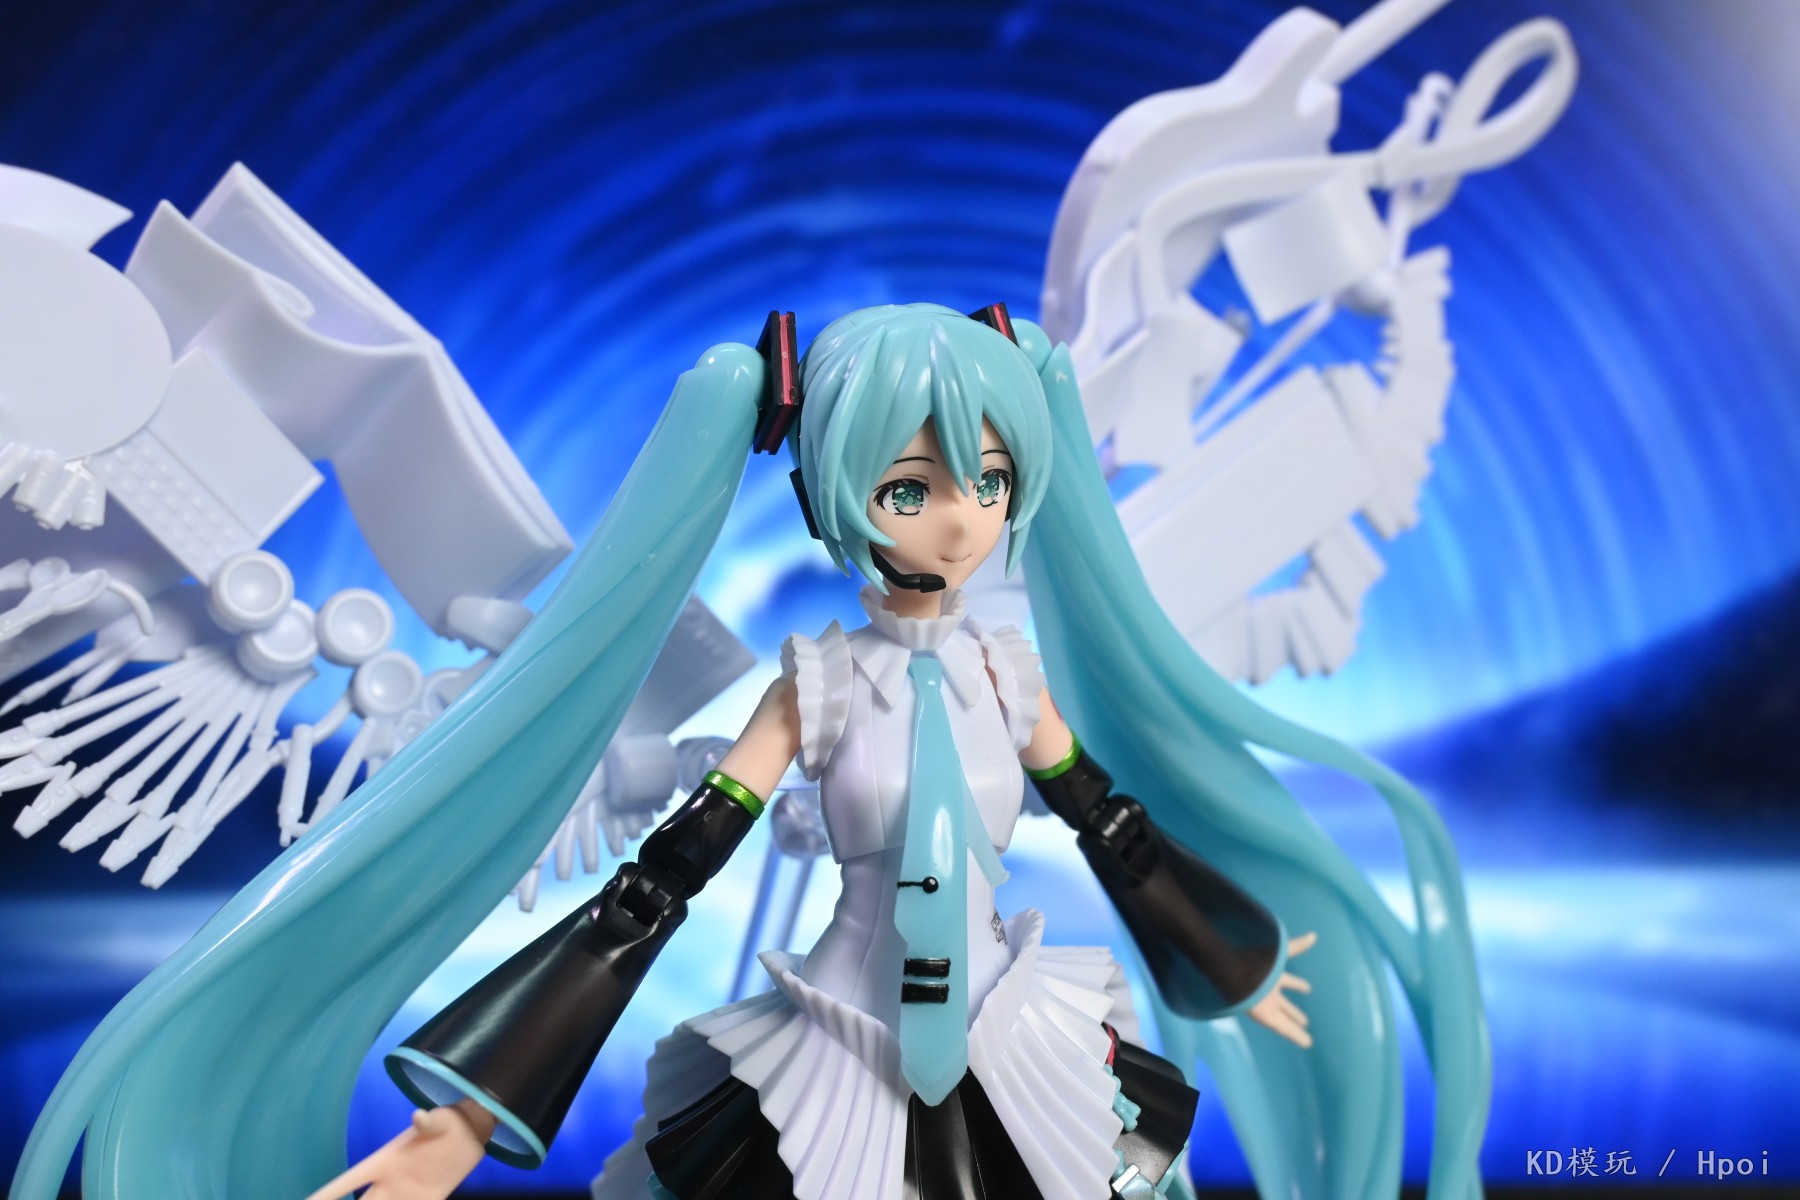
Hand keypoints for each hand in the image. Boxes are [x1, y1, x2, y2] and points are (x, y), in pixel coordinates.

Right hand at [302, 1099, 493, 1199]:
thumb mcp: (438, 1121)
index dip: (328, 1194)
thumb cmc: (447, 1121)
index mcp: (384, 1161)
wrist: (471, 1131)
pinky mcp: (430, 1199)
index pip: (349, 1181)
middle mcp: (391, 1181)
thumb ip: (427, 1123)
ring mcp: (409, 1193)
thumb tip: (419, 1116)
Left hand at [1246, 931, 1316, 1047]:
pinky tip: (1307, 1043)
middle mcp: (1269, 993)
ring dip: (1296, 1028)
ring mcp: (1267, 1007)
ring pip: (1285, 1020)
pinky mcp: (1266, 1017)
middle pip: (1284, 1006)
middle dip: (1294, 1012)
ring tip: (1305, 1036)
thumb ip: (1296, 945)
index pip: (1289, 982)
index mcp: (1271, 977)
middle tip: (1305, 1021)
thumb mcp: (1278, 952)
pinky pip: (1284, 1029)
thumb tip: (1314, 935)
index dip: (1298, 985)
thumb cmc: (1252, 961)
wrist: (1232, 972)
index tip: (1309, 988)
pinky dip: (1296, 1036)